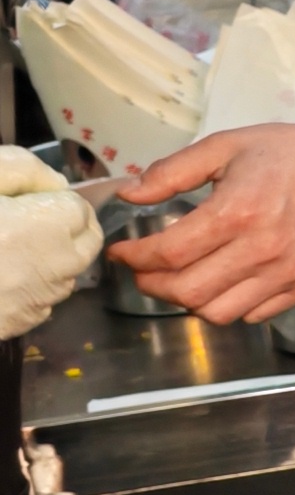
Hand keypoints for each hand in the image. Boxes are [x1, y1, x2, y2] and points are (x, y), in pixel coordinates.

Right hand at [0, 153, 101, 336]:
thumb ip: (23, 169)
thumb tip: (55, 184)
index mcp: (48, 226)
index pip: (81, 208)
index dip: (56, 197)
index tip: (28, 196)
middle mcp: (55, 267)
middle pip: (85, 243)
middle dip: (65, 226)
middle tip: (24, 217)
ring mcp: (38, 301)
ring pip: (66, 273)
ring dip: (50, 256)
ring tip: (5, 244)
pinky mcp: (19, 325)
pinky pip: (42, 298)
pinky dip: (30, 283)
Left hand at [108, 121, 294, 323]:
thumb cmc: (289, 154)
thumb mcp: (226, 146)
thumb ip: (172, 171)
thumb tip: (129, 194)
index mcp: (236, 211)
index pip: (169, 253)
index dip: (135, 258)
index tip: (121, 253)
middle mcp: (260, 250)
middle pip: (188, 291)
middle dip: (152, 286)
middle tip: (143, 272)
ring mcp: (284, 274)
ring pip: (217, 313)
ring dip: (187, 301)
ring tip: (178, 282)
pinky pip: (252, 315)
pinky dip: (226, 306)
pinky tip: (220, 283)